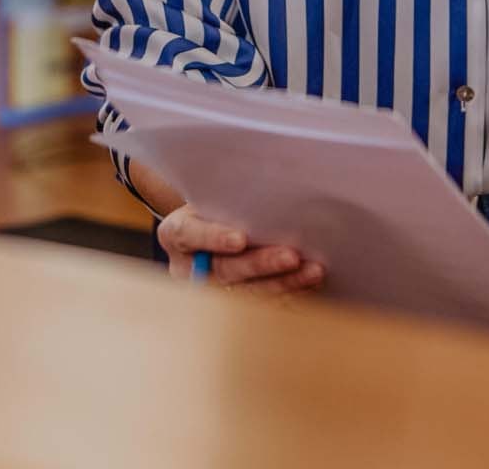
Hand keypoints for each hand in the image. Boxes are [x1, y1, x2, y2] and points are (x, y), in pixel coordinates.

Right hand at [158, 206, 323, 295]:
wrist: (213, 221)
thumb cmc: (218, 201)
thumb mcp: (215, 192)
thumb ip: (233, 194)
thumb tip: (277, 184)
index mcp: (176, 232)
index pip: (190, 234)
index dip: (215, 238)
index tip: (240, 240)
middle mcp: (188, 267)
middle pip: (224, 269)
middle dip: (261, 264)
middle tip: (292, 257)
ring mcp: (209, 288)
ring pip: (246, 291)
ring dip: (282, 283)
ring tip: (313, 271)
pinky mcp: (232, 300)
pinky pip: (261, 303)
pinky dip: (288, 294)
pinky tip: (310, 285)